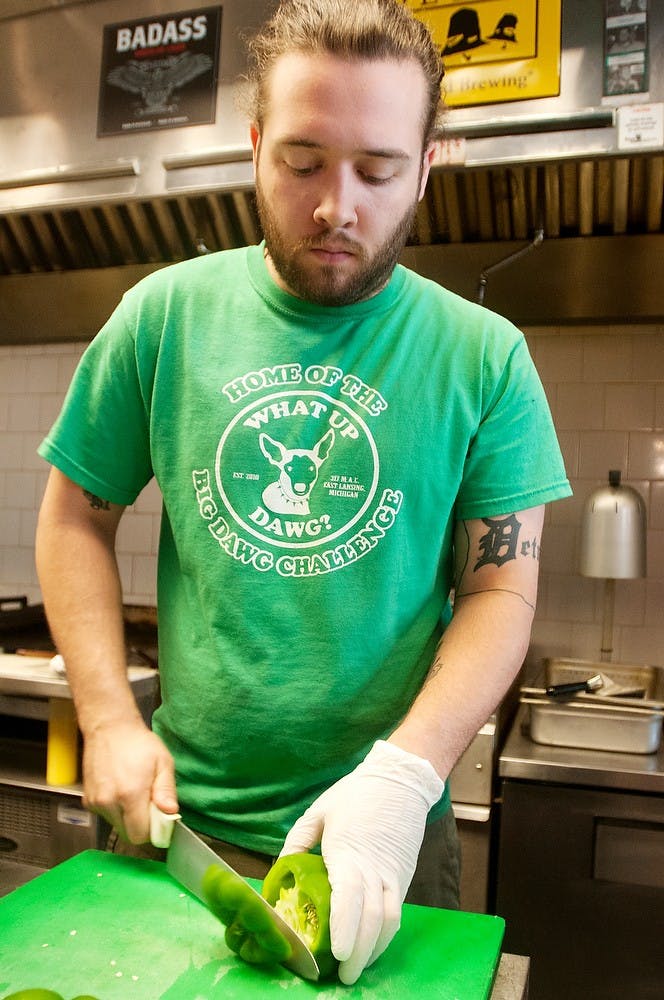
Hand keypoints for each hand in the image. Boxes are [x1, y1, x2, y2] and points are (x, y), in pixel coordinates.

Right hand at [81, 719, 177, 843]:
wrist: (109, 727)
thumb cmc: (138, 743)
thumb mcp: (163, 762)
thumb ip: (167, 790)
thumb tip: (170, 813)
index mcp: (130, 794)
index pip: (139, 835)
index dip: (152, 830)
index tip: (159, 818)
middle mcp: (109, 802)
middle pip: (127, 834)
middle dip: (140, 825)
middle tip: (148, 803)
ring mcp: (95, 802)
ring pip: (116, 825)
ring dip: (127, 817)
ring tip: (133, 791)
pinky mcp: (87, 800)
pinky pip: (106, 815)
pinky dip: (115, 809)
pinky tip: (119, 788)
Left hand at [281, 740, 443, 984]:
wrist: (400, 781)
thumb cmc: (356, 794)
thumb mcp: (318, 811)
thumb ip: (297, 842)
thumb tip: (279, 871)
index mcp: (349, 850)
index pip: (349, 896)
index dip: (345, 927)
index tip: (338, 952)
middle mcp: (374, 867)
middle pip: (371, 918)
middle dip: (359, 952)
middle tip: (343, 977)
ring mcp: (392, 874)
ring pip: (389, 920)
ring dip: (375, 949)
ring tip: (356, 969)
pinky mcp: (402, 877)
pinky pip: (396, 912)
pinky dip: (386, 934)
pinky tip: (372, 947)